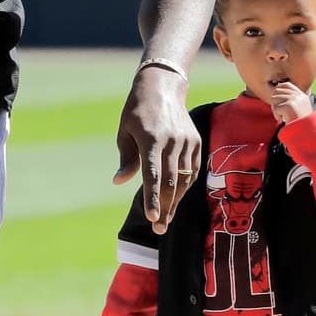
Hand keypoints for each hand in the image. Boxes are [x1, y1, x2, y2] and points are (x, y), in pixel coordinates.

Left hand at [113, 67, 199, 233]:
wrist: (163, 87)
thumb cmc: (137, 112)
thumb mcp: (125, 131)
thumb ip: (127, 158)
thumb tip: (119, 181)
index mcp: (151, 139)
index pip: (153, 174)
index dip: (152, 198)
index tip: (151, 217)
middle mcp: (172, 141)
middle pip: (170, 182)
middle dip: (164, 207)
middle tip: (158, 228)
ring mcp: (187, 141)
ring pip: (184, 179)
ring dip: (175, 201)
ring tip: (165, 219)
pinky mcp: (196, 141)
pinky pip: (192, 170)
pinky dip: (184, 187)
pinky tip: (175, 199)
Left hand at [271, 81, 313, 124]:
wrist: (307, 134)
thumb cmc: (300, 124)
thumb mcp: (299, 108)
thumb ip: (291, 100)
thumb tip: (276, 90)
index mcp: (302, 95)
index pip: (286, 84)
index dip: (278, 90)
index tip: (278, 101)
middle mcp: (298, 95)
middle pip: (277, 92)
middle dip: (276, 102)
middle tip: (281, 112)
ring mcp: (294, 100)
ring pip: (274, 99)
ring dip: (276, 110)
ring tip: (284, 117)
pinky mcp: (289, 106)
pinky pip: (275, 108)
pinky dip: (277, 116)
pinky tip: (285, 120)